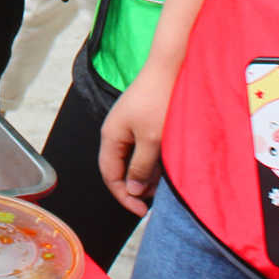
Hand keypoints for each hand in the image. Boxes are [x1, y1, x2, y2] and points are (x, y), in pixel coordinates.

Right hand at [100, 65, 175, 216]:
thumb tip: (131, 189)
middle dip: (135, 186)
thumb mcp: (151, 141)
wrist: (169, 67)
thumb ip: (140, 167)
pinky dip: (151, 159)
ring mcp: (128, 124)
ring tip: (162, 183)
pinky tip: (165, 164)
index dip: (123, 195)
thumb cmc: (158, 101)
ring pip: (132, 158)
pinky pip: (141, 147)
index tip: (142, 210)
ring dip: (145, 173)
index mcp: (111, 136)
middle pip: (119, 167)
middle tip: (154, 199)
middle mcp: (116, 131)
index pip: (109, 174)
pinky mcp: (141, 119)